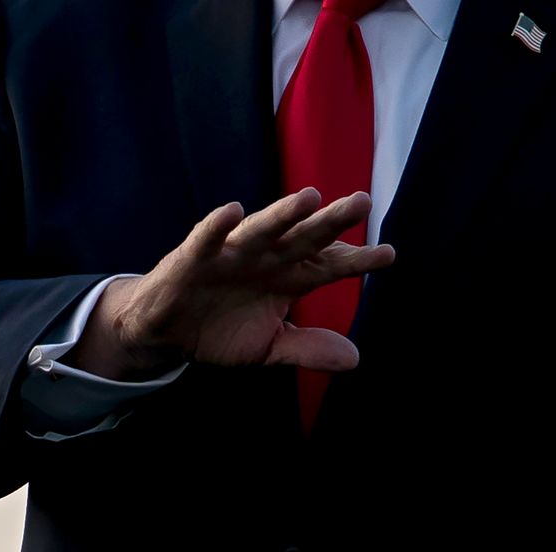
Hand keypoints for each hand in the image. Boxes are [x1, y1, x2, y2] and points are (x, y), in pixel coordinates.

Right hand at [68, 188, 394, 380]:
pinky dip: (218, 225)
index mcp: (288, 277)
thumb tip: (355, 358)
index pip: (329, 265)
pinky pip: (207, 238)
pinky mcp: (194, 257)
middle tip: (362, 202)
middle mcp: (266, 257)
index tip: (388, 254)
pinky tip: (233, 210)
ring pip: (263, 229)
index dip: (358, 260)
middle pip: (305, 236)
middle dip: (332, 220)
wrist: (167, 332)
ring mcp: (232, 254)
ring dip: (284, 213)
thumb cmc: (221, 329)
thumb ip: (306, 348)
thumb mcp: (269, 346)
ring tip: (309, 198)